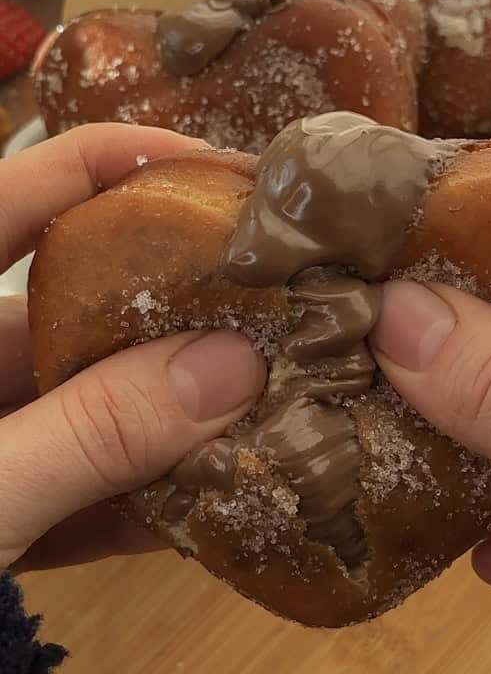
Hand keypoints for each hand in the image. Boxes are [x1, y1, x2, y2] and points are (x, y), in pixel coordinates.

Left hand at [0, 124, 264, 572]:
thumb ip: (91, 433)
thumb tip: (234, 368)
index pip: (28, 190)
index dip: (126, 162)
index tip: (231, 173)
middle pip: (85, 306)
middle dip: (181, 314)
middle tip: (279, 313)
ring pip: (92, 405)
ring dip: (176, 419)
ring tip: (272, 414)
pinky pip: (77, 487)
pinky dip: (136, 501)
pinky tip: (206, 511)